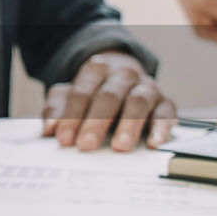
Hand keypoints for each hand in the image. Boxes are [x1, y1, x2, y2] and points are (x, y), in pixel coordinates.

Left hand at [42, 52, 176, 151]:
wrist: (123, 75)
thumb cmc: (93, 92)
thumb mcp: (70, 95)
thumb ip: (57, 110)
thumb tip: (50, 129)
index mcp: (97, 69)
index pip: (82, 92)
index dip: (72, 116)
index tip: (64, 139)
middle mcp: (123, 74)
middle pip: (109, 96)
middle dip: (96, 122)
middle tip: (87, 145)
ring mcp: (146, 87)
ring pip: (138, 102)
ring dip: (129, 125)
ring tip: (120, 146)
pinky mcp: (165, 102)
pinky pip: (166, 114)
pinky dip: (162, 128)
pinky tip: (155, 143)